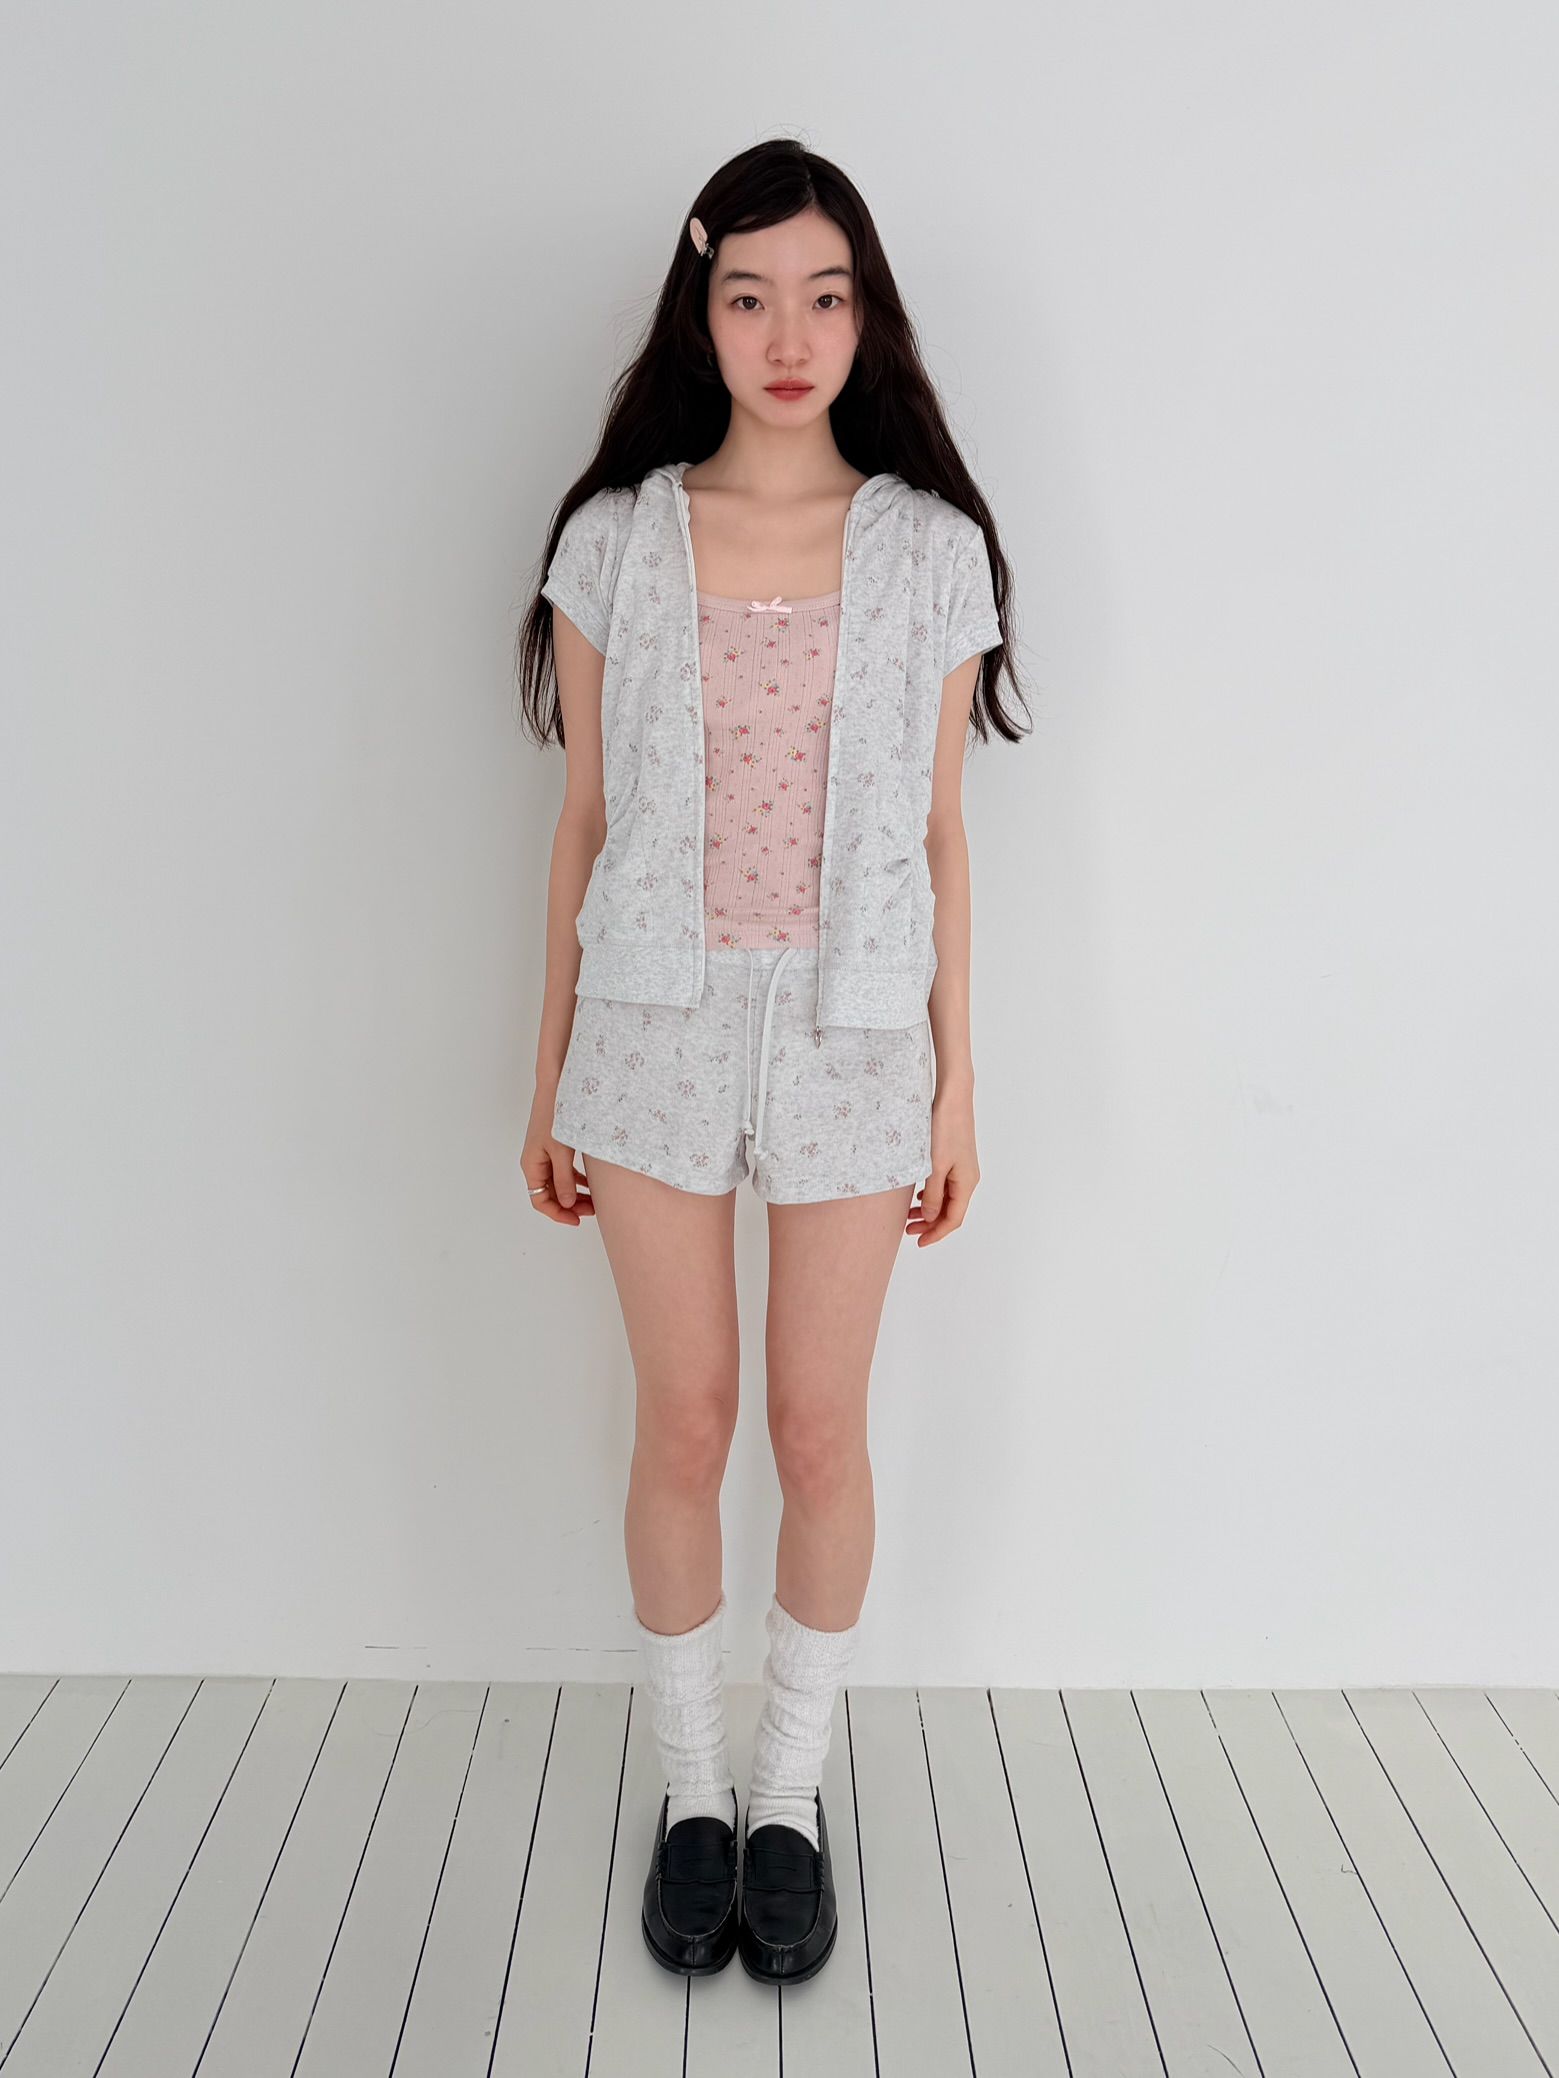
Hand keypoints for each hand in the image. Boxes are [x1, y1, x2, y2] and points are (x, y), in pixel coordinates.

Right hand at [522, 1097, 594, 1226]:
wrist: (557, 1086)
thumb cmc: (556, 1116)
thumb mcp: (562, 1152)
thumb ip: (564, 1179)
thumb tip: (567, 1204)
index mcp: (531, 1166)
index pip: (540, 1201)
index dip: (558, 1214)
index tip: (578, 1220)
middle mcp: (535, 1163)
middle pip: (550, 1195)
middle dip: (570, 1206)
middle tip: (592, 1211)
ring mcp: (545, 1155)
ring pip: (559, 1184)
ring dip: (575, 1194)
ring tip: (595, 1201)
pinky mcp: (555, 1147)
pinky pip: (564, 1171)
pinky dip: (577, 1180)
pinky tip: (592, 1183)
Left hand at [907, 1088, 977, 1245]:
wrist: (952, 1098)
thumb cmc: (945, 1129)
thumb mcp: (935, 1166)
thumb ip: (932, 1195)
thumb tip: (931, 1218)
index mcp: (966, 1183)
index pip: (953, 1219)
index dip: (936, 1233)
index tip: (918, 1241)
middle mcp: (968, 1178)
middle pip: (951, 1211)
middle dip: (930, 1224)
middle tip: (908, 1230)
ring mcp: (962, 1168)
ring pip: (947, 1199)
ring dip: (929, 1210)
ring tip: (909, 1215)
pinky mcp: (955, 1158)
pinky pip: (945, 1185)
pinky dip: (931, 1195)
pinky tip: (918, 1196)